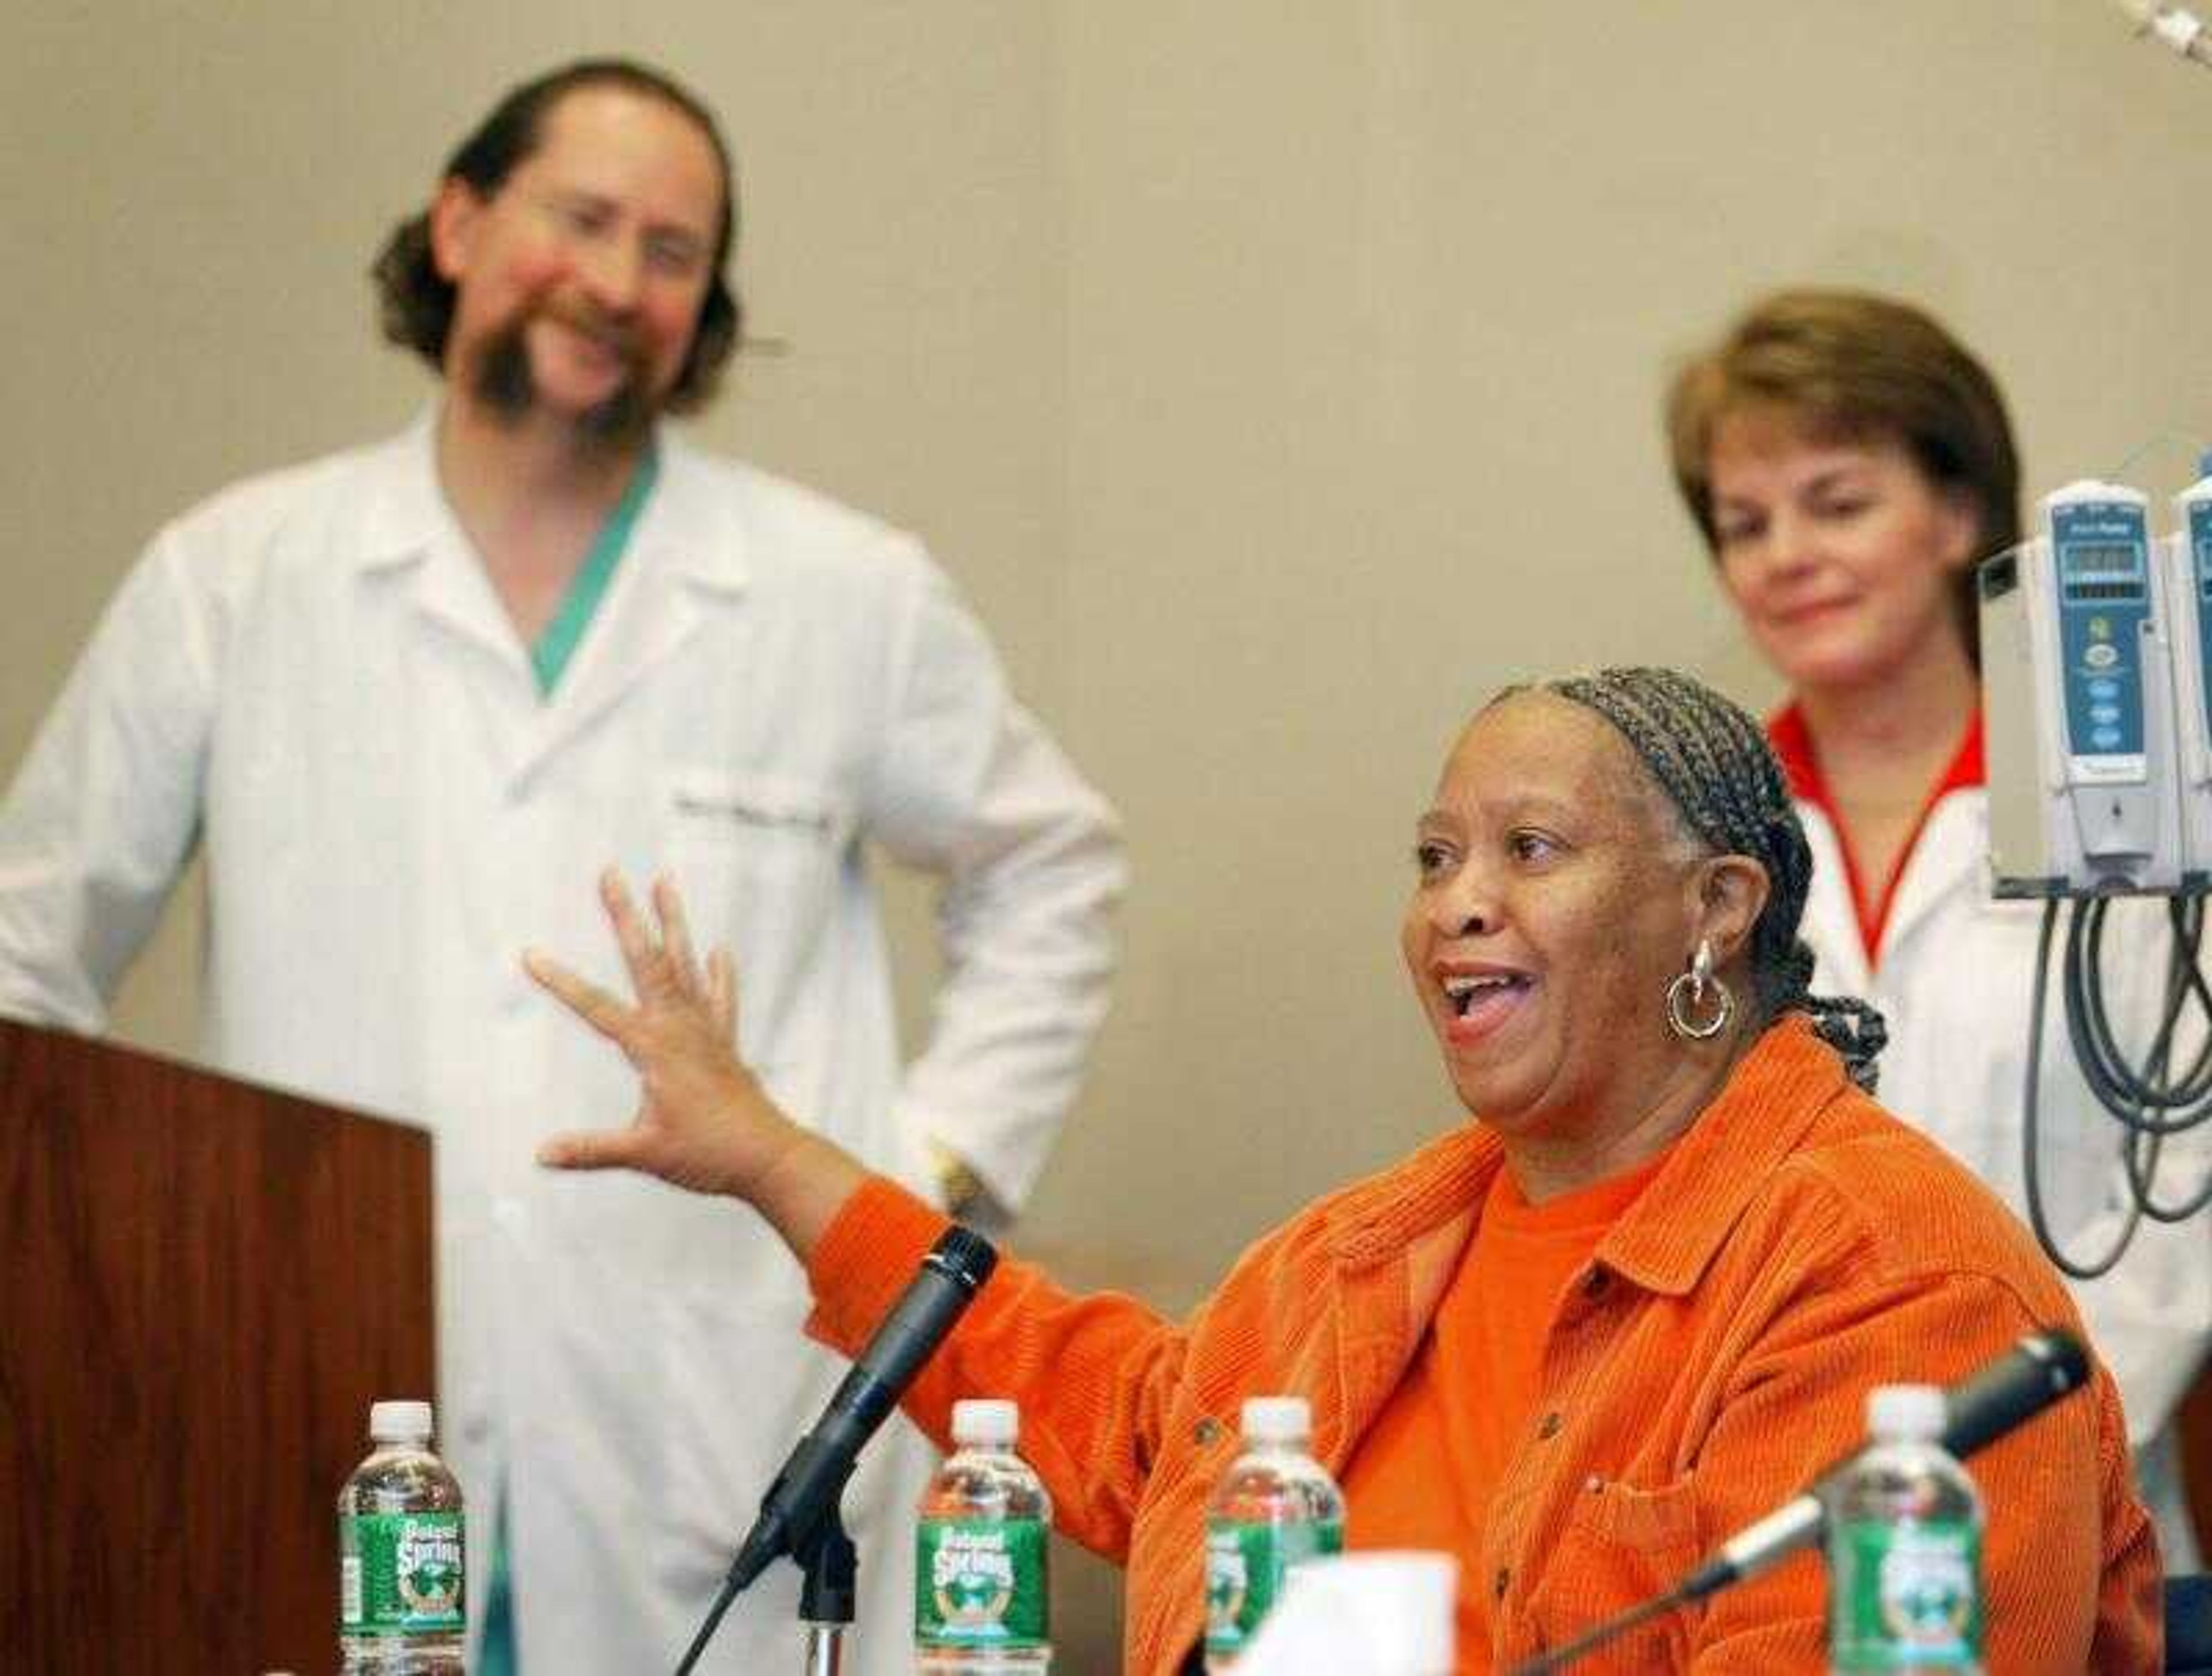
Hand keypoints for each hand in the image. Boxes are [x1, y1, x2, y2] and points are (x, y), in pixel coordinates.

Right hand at [525, 869, 804, 1200]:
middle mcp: (682, 1028)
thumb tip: (541, 1153)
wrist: (768, 1158)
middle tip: (611, 873)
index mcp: (655, 1048)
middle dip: (626, 916)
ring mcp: (707, 1031)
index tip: (531, 954)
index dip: (561, 982)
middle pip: (648, 961)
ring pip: (687, 964)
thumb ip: (591, 1150)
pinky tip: (720, 949)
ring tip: (665, 880)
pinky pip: (723, 998)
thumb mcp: (644, 1153)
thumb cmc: (708, 1155)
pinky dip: (721, 973)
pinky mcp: (726, 1043)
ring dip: (674, 922)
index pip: (597, 1007)